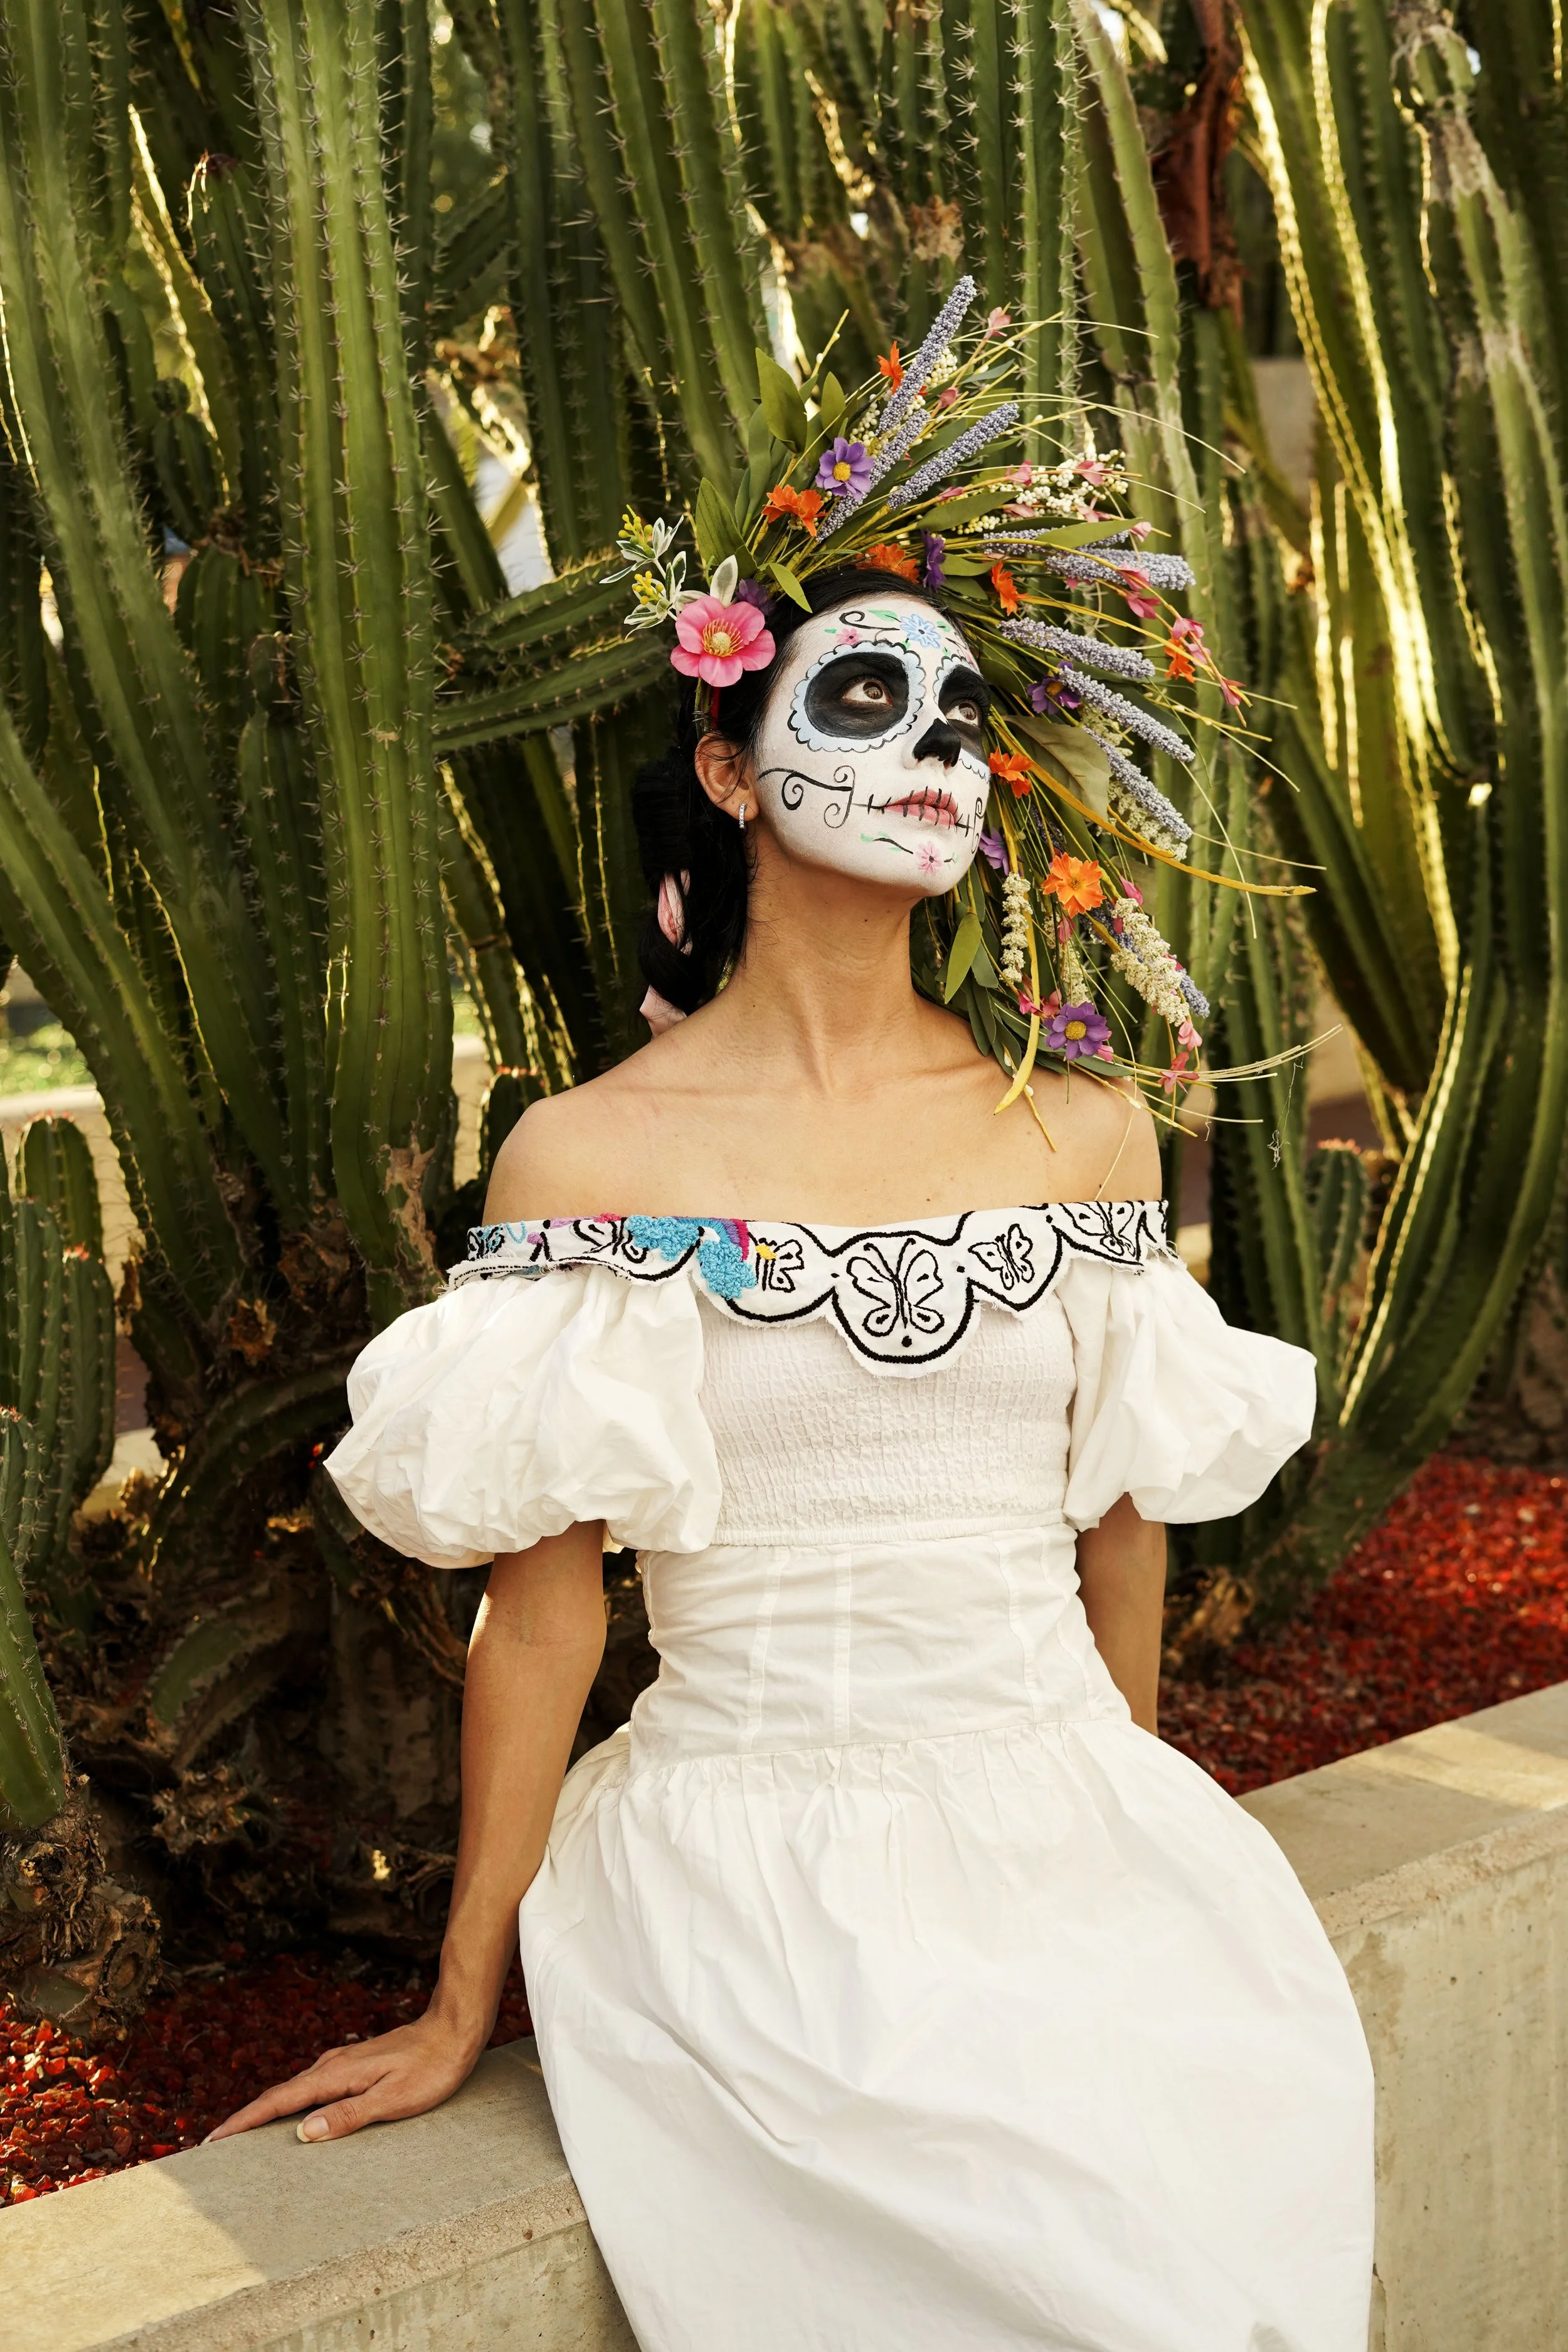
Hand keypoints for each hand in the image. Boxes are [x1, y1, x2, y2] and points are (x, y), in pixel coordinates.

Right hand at [204, 2008, 485, 2144]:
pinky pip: (312, 2089)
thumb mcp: (393, 2099)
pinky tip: (294, 2118)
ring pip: (295, 2092)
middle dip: (246, 2120)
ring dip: (267, 2114)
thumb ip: (348, 2115)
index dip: (245, 2122)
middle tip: (215, 2148)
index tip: (214, 2141)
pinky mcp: (353, 2067)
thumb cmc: (430, 2068)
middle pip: (279, 2096)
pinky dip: (292, 2105)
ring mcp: (342, 2064)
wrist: (455, 2029)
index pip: (279, 2102)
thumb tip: (303, 2132)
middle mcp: (332, 2066)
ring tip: (244, 2139)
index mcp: (335, 2075)